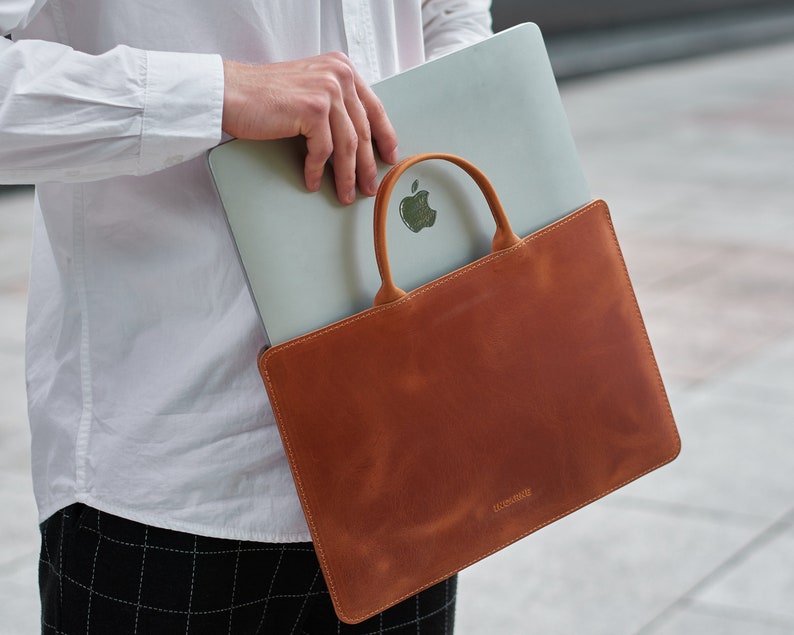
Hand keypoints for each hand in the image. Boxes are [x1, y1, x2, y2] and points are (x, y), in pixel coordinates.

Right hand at [222, 53, 398, 204]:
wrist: (230, 92)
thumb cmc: (265, 96)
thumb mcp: (309, 89)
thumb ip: (334, 103)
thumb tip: (356, 138)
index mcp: (342, 68)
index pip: (373, 107)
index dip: (384, 136)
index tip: (390, 157)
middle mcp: (339, 74)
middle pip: (362, 130)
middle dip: (367, 165)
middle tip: (369, 187)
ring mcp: (327, 90)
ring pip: (347, 145)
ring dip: (347, 175)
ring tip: (346, 194)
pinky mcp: (313, 109)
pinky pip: (323, 150)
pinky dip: (318, 170)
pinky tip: (313, 182)